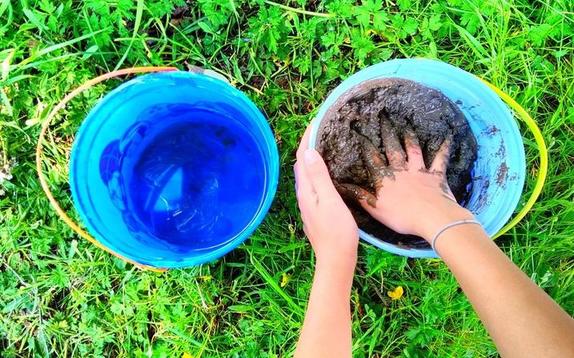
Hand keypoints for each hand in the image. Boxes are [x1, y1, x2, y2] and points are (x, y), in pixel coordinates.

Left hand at [294, 126, 358, 269]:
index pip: (302, 157)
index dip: (307, 138)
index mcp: (306, 190)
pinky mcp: (316, 211)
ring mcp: (309, 204)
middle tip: (322, 128)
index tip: (316, 121)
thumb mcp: (329, 200)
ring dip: (313, 158)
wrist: (336, 260)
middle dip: (309, 145)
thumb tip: (307, 152)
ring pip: (308, 174)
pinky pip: (314, 184)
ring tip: (325, 145)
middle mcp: (303, 195)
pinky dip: (318, 171)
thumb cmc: (337, 231)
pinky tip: (328, 172)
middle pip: (302, 164)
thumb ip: (319, 176)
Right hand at [339, 126, 473, 241]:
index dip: (367, 147)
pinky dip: (443, 149)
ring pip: (413, 150)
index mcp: (385, 178)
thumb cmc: (401, 216)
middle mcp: (401, 170)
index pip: (373, 160)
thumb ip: (360, 196)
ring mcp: (419, 171)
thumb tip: (342, 186)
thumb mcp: (375, 209)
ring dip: (410, 138)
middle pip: (393, 149)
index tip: (362, 134)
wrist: (431, 218)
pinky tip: (447, 138)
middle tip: (385, 119)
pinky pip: (440, 159)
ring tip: (407, 127)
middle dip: (387, 133)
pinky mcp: (436, 175)